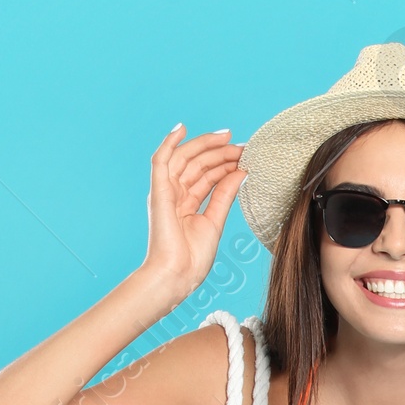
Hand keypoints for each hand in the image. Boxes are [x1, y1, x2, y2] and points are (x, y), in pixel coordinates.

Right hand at [138, 124, 245, 311]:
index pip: (208, 176)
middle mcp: (175, 195)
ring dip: (205, 146)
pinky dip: (169, 143)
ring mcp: (166, 192)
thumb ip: (225, 195)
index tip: (246, 155)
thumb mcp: (215, 221)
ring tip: (226, 137)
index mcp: (188, 204)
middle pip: (198, 164)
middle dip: (219, 152)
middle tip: (241, 144)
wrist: (177, 275)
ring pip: (185, 159)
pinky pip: (160, 161)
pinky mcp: (158, 192)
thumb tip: (241, 172)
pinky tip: (182, 129)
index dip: (226, 163)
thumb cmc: (192, 259)